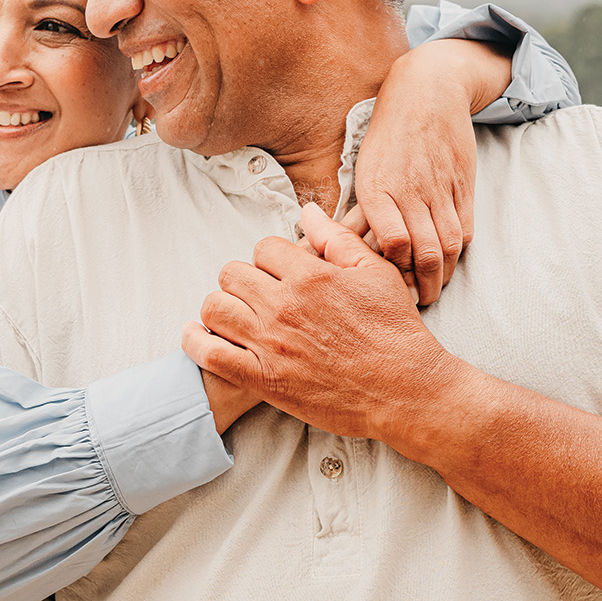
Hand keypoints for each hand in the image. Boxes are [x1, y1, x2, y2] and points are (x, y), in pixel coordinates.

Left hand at [183, 203, 461, 441]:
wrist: (405, 391)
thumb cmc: (395, 332)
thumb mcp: (376, 274)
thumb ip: (336, 240)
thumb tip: (307, 212)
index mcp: (310, 275)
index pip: (263, 248)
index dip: (270, 258)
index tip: (279, 273)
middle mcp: (284, 305)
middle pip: (232, 274)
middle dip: (243, 280)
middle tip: (256, 294)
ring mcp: (270, 343)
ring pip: (215, 308)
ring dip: (220, 307)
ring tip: (232, 314)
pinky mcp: (263, 379)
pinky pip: (210, 354)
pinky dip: (196, 342)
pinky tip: (196, 336)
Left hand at [356, 41, 506, 304]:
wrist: (427, 92)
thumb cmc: (387, 135)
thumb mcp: (364, 169)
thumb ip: (358, 211)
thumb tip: (332, 249)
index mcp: (377, 187)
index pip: (390, 244)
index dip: (391, 273)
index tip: (384, 292)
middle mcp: (410, 190)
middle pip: (424, 252)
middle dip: (421, 285)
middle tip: (415, 304)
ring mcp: (440, 188)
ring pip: (448, 244)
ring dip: (441, 274)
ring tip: (432, 290)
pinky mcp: (462, 186)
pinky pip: (464, 228)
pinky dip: (457, 251)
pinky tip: (447, 264)